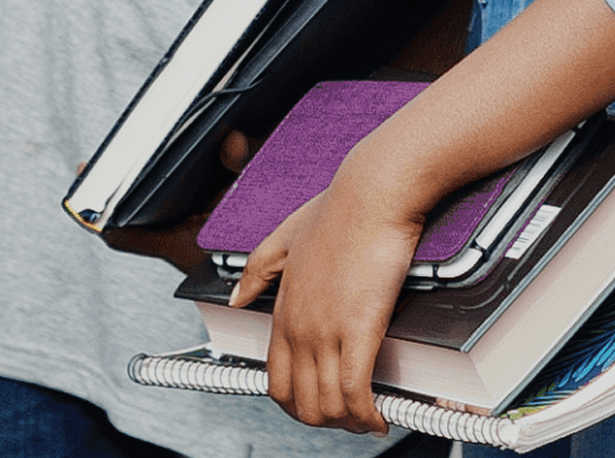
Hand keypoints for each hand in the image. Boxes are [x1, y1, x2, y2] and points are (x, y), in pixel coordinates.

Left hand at [230, 160, 435, 435]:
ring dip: (348, 422)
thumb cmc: (340, 209)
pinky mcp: (358, 329)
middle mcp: (299, 326)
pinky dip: (367, 413)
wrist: (373, 192)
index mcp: (283, 308)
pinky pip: (354, 391)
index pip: (275, 378)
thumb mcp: (285, 236)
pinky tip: (379, 415)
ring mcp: (326, 330)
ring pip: (327, 404)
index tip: (318, 406)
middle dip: (323, 420)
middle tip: (346, 420)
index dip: (296, 403)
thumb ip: (258, 268)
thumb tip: (235, 295)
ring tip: (367, 421)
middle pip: (299, 401)